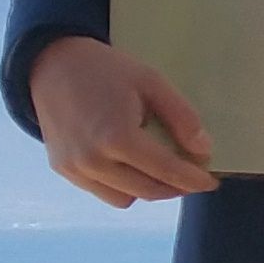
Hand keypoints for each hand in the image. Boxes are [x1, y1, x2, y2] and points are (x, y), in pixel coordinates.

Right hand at [29, 36, 216, 206]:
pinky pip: (103, 191)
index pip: (167, 171)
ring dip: (149, 189)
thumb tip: (203, 150)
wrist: (51, 64)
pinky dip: (123, 186)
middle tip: (192, 177)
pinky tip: (131, 166)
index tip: (212, 182)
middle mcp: (94, 161)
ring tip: (161, 170)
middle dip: (176, 188)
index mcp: (118, 138)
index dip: (193, 180)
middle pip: (149, 190)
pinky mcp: (64, 170)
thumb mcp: (151, 82)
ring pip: (126, 198)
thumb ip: (181, 117)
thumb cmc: (105, 70)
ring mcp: (75, 169)